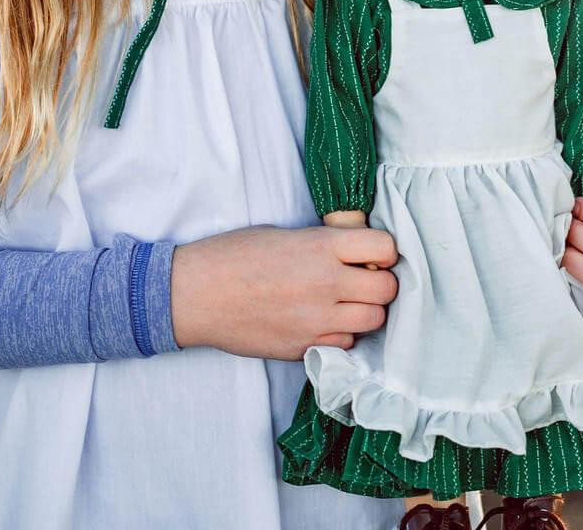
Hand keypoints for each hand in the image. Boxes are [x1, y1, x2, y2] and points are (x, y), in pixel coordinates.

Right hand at [170, 224, 398, 359]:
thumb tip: (357, 253)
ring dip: (366, 310)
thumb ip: (325, 244)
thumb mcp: (285, 234)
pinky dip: (343, 334)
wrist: (196, 293)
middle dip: (381, 284)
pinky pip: (345, 343)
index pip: (386, 248)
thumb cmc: (234, 255)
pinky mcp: (303, 348)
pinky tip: (324, 321)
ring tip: (345, 302)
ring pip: (372, 321)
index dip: (384, 251)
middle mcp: (326, 283)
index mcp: (321, 246)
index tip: (372, 253)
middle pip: (387, 290)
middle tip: (363, 279)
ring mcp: (316, 320)